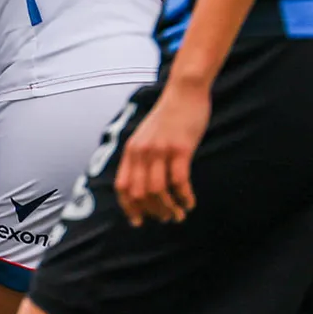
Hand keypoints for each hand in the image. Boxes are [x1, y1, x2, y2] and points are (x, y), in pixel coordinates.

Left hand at [114, 76, 210, 224]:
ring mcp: (160, 150)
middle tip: (166, 219)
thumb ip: (142, 157)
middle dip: (153, 212)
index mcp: (131, 150)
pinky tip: (189, 203)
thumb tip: (145, 185)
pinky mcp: (180, 149)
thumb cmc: (169, 116)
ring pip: (158, 191)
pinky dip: (184, 197)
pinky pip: (179, 181)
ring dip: (168, 209)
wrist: (184, 91)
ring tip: (179, 215)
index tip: (139, 221)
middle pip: (140, 193)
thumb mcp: (147, 136)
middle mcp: (141, 152)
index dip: (129, 208)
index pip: (122, 187)